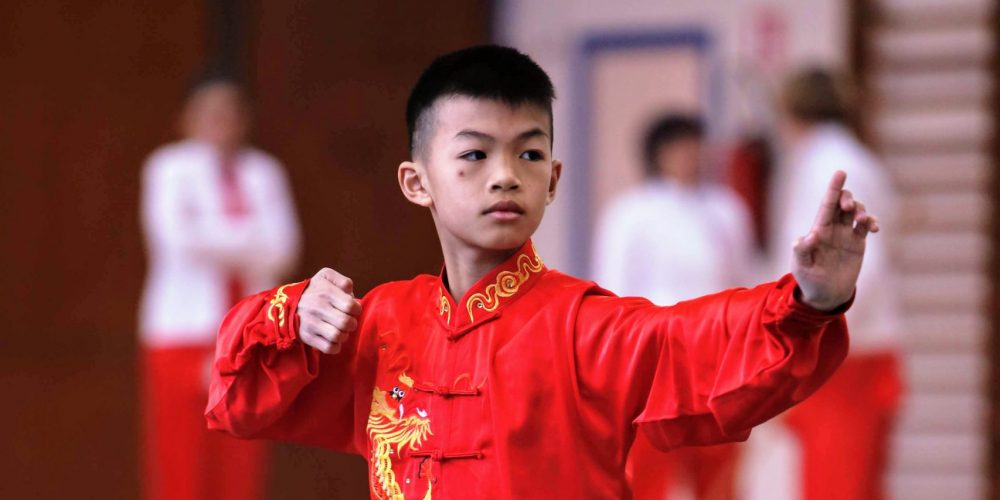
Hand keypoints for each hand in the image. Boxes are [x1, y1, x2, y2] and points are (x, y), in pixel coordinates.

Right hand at [296, 268, 361, 353]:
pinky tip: (334, 339)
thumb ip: (342, 280)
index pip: (351, 306)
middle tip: (347, 322)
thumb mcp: (325, 276)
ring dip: (344, 335)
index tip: (352, 310)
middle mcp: (318, 308)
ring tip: (340, 330)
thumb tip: (350, 293)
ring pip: (338, 336)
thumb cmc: (313, 290)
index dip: (356, 309)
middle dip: (352, 324)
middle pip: (347, 323)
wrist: (284, 302)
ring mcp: (312, 324)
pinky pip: (329, 348)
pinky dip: (335, 346)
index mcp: (326, 292)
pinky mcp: (307, 337)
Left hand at [791, 170, 879, 310]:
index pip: (826, 205)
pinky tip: (874, 227)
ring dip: (861, 210)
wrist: (824, 295)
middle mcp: (832, 229)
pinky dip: (872, 222)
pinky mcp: (857, 243)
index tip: (841, 172)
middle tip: (848, 207)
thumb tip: (810, 235)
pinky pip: (866, 227)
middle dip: (848, 198)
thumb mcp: (801, 266)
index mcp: (818, 230)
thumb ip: (802, 250)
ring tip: (863, 220)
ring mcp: (845, 235)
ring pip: (856, 212)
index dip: (833, 189)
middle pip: (842, 204)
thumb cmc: (808, 280)